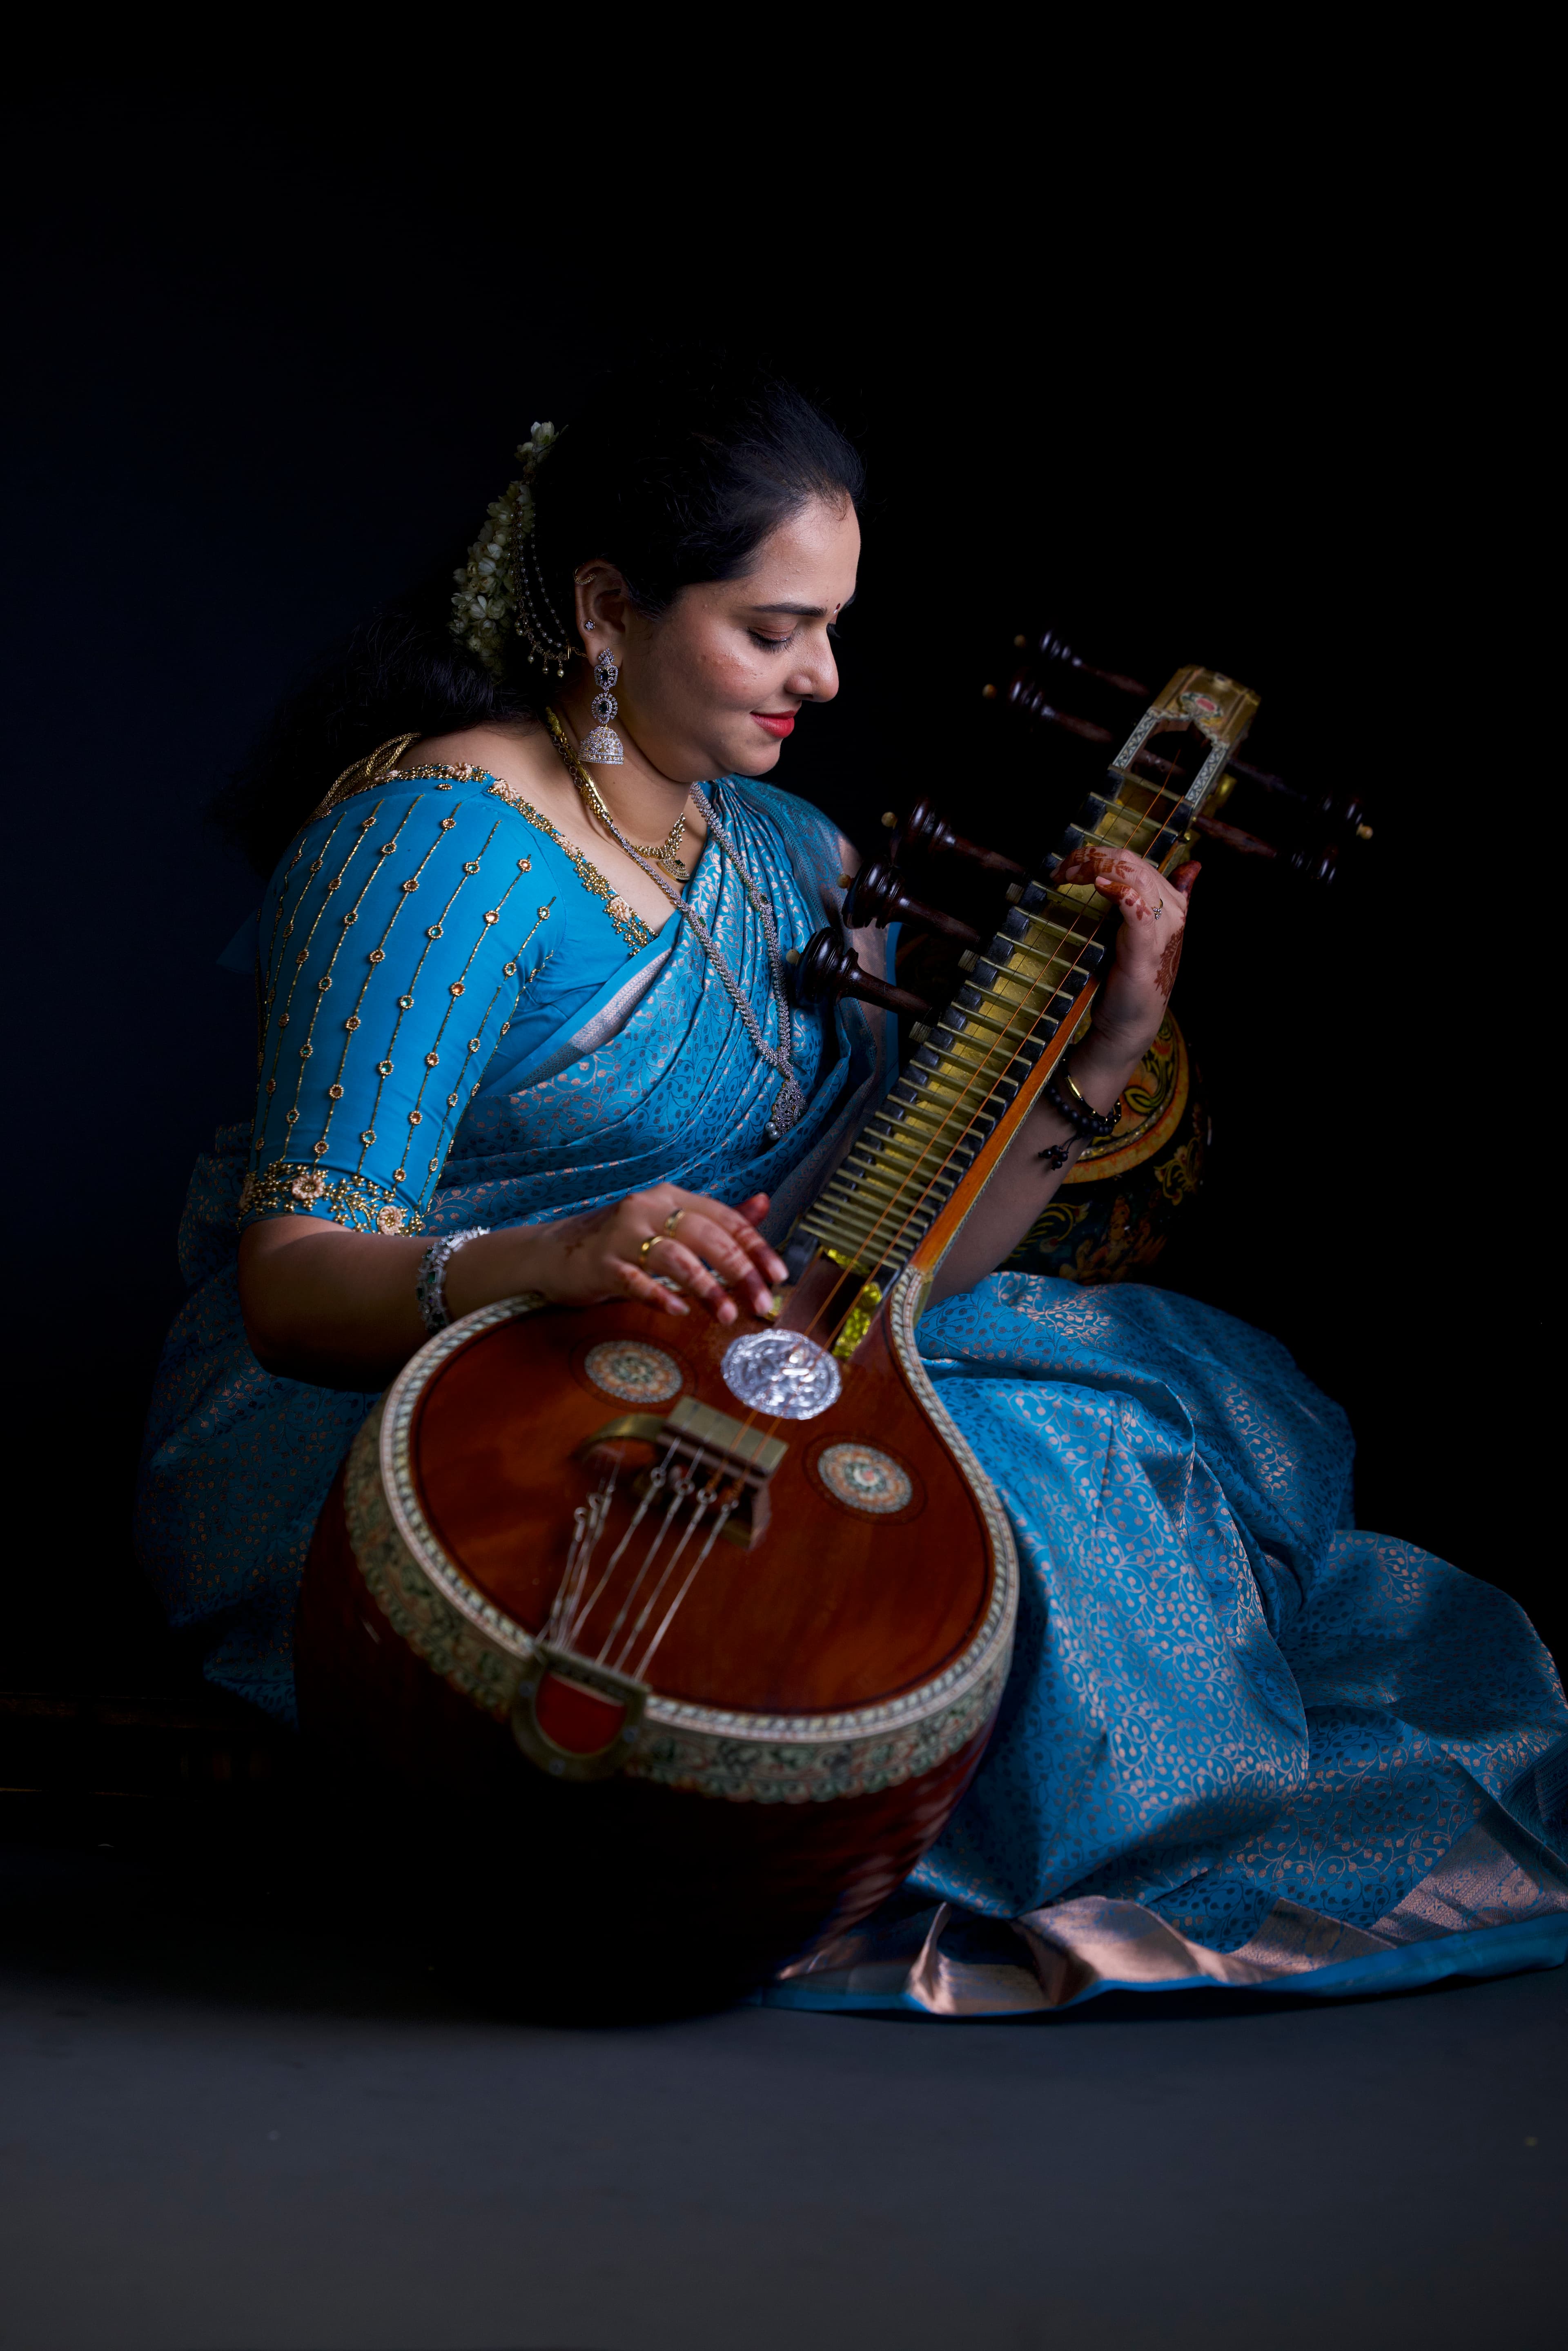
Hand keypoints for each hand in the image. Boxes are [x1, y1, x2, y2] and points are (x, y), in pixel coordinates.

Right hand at [527, 1186, 785, 1326]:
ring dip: (706, 1287)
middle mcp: (649, 1209)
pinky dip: (659, 1296)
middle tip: (761, 1304)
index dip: (756, 1247)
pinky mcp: (600, 1263)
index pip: (725, 1218)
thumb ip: (717, 1218)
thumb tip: (764, 1204)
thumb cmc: (620, 1242)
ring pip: (675, 1258)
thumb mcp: (670, 1225)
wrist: (553, 1251)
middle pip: (706, 1237)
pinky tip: (678, 1311)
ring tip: (726, 1315)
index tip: (779, 1276)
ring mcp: (623, 1235)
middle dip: (740, 1272)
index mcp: (671, 1198)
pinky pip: (635, 1281)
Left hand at [1054, 845, 1200, 1065]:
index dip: (1097, 855)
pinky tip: (1099, 886)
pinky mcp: (1145, 949)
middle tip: (1061, 870)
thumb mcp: (1135, 934)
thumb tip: (1188, 869)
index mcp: (1169, 901)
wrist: (1130, 1022)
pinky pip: (1137, 910)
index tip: (1065, 867)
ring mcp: (1160, 929)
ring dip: (1097, 867)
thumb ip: (1144, 901)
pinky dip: (1120, 892)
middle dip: (1091, 857)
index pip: (1133, 860)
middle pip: (1131, 862)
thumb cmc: (1127, 978)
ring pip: (1134, 876)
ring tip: (1069, 874)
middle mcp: (1170, 910)